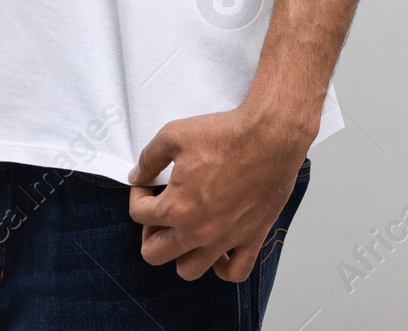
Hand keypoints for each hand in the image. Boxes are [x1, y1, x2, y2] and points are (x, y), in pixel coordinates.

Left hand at [127, 106, 312, 282]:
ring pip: (189, 270)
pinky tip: (218, 249)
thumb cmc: (225, 135)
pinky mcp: (252, 239)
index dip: (138, 195)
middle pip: (154, 253)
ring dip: (180, 253)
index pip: (139, 214)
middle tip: (160, 210)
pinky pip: (235, 272)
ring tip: (184, 230)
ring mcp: (225, 240)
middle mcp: (197, 231)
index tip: (148, 183)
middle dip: (150, 231)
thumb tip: (137, 176)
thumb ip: (149, 159)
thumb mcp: (173, 135)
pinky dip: (223, 267)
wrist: (269, 138)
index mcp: (176, 208)